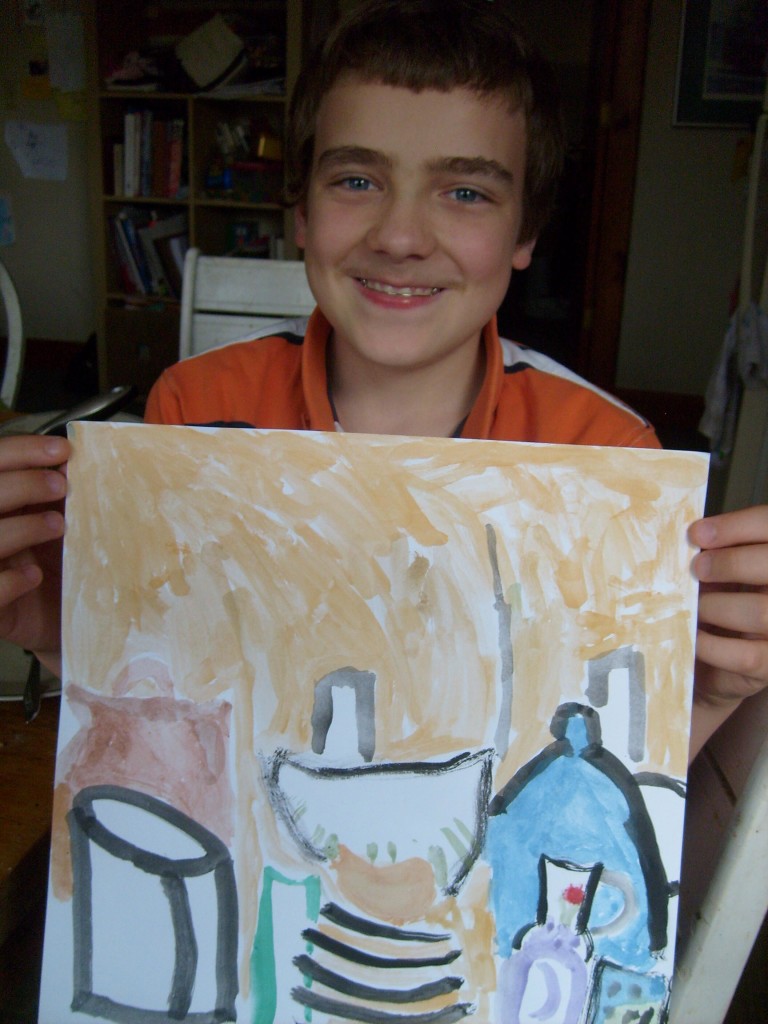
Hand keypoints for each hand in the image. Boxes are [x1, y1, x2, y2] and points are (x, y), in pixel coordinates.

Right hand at [0, 435, 69, 666]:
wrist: (74, 622)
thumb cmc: (69, 566)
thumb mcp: (71, 527)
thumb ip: (64, 496)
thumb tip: (77, 460)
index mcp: (3, 505)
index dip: (21, 451)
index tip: (62, 449)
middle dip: (22, 484)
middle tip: (62, 485)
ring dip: (21, 527)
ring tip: (59, 526)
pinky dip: (8, 580)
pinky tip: (33, 576)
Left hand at [688, 505, 767, 757]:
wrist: (728, 663)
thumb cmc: (725, 605)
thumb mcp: (726, 574)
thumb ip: (720, 554)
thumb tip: (692, 538)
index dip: (738, 526)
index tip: (696, 533)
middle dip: (730, 563)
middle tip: (696, 568)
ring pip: (761, 612)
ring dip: (717, 606)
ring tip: (694, 607)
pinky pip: (746, 655)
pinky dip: (712, 645)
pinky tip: (694, 637)